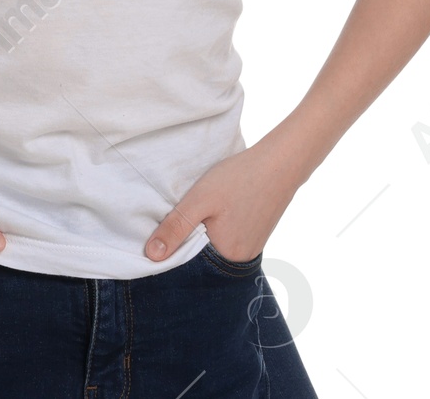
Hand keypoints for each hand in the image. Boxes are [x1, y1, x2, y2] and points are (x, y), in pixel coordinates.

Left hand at [144, 131, 306, 265]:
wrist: (279, 164)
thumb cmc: (238, 179)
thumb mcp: (200, 199)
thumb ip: (176, 227)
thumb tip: (151, 256)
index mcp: (226, 257)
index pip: (190, 266)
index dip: (174, 251)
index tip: (162, 237)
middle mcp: (240, 261)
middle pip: (203, 259)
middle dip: (188, 244)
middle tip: (181, 220)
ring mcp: (250, 250)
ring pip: (215, 249)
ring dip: (203, 236)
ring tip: (200, 215)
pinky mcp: (255, 238)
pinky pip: (228, 242)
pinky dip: (217, 231)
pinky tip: (216, 214)